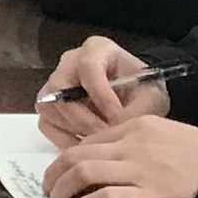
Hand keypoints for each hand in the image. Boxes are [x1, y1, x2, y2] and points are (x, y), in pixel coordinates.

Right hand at [35, 35, 165, 145]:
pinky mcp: (49, 106)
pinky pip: (47, 124)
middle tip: (105, 138)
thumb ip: (137, 109)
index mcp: (97, 49)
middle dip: (84, 118)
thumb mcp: (151, 96)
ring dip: (73, 129)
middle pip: (60, 87)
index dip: (102, 96)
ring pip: (50, 106)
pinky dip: (63, 139)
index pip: (88, 68)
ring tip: (98, 144)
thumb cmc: (144, 91)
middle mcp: (69, 62)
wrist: (137, 98)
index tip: (119, 120)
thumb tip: (118, 128)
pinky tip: (86, 147)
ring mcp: (55, 84)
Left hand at [42, 111, 197, 197]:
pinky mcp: (147, 195)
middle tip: (48, 189)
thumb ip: (138, 143)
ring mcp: (139, 169)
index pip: (89, 140)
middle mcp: (132, 144)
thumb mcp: (167, 136)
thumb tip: (109, 158)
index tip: (60, 172)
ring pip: (83, 173)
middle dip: (54, 173)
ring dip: (63, 190)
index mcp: (136, 127)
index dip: (68, 158)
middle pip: (77, 155)